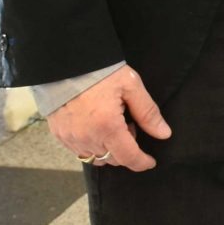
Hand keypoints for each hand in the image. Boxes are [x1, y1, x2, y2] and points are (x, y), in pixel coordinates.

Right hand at [48, 64, 170, 171]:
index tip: (150, 161)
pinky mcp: (59, 135)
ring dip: (108, 149)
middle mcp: (87, 137)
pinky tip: (95, 127)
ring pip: (96, 158)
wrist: (66, 62)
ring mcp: (71, 138)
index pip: (128, 158)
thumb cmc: (100, 71)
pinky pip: (80, 151)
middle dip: (126, 150)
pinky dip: (92, 145)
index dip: (142, 162)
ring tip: (111, 125)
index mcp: (107, 126)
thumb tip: (164, 133)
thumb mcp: (130, 86)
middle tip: (129, 125)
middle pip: (113, 160)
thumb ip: (147, 112)